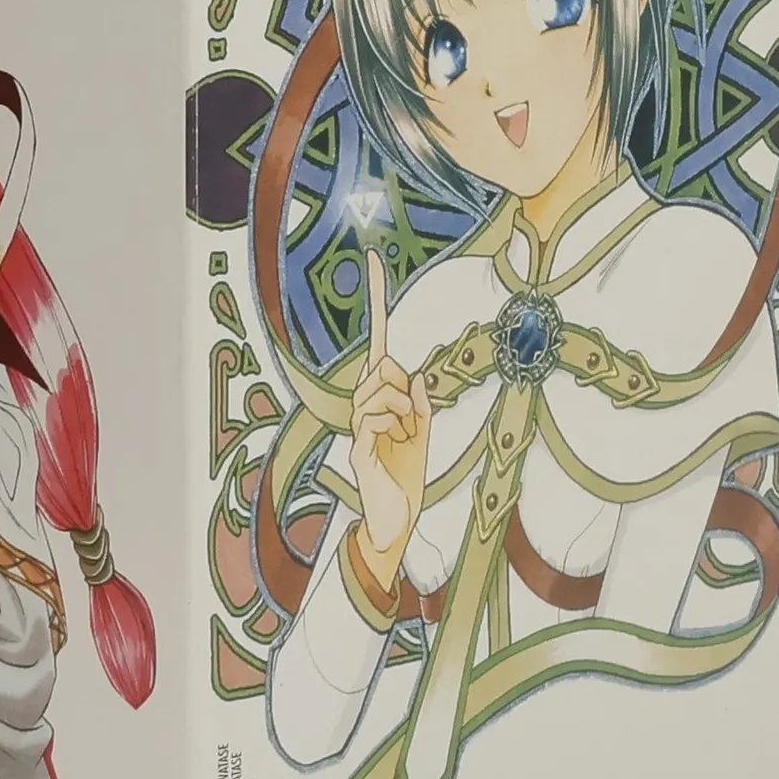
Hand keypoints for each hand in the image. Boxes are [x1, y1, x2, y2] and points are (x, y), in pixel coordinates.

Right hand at [350, 248, 431, 577]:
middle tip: (411, 424)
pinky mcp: (355, 443)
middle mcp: (362, 402)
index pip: (377, 339)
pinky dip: (393, 426)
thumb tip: (413, 375)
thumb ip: (419, 401)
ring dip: (403, 412)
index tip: (375, 260)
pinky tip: (393, 444)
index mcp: (380, 394)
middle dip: (404, 390)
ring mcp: (356, 421)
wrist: (395, 517)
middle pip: (384, 366)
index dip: (376, 301)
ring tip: (403, 438)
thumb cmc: (406, 472)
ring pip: (381, 388)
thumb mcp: (422, 430)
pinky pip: (374, 414)